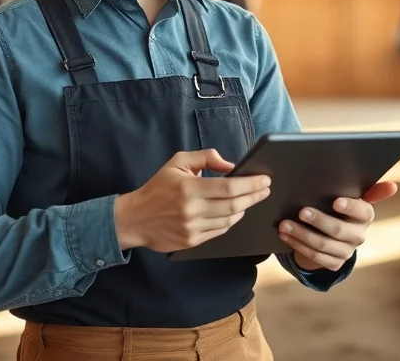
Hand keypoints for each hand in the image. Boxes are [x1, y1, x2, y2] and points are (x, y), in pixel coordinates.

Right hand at [114, 149, 271, 251]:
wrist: (134, 218)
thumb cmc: (157, 188)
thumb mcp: (178, 162)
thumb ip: (206, 157)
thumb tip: (231, 166)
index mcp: (189, 188)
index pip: (229, 187)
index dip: (251, 184)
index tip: (265, 179)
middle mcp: (192, 210)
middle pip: (234, 205)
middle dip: (254, 196)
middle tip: (265, 189)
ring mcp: (192, 228)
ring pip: (230, 220)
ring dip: (244, 209)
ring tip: (252, 199)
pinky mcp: (192, 241)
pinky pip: (220, 231)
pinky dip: (231, 221)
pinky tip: (235, 212)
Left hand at [278, 181, 398, 271]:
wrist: (331, 234)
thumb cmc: (339, 207)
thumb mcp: (351, 197)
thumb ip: (369, 190)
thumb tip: (393, 186)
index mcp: (365, 216)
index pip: (363, 211)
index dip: (350, 207)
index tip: (335, 201)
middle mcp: (359, 236)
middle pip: (339, 230)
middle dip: (319, 220)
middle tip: (301, 211)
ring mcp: (346, 252)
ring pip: (323, 245)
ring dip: (302, 234)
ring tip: (284, 224)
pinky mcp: (333, 264)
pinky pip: (314, 256)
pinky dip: (297, 244)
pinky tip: (284, 235)